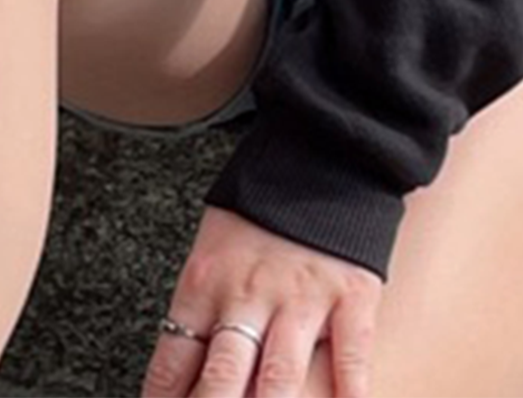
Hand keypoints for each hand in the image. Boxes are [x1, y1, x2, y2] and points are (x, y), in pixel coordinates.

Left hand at [143, 206, 378, 397]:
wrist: (321, 149)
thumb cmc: (263, 207)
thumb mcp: (213, 248)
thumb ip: (202, 310)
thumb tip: (181, 380)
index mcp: (206, 282)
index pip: (172, 364)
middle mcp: (248, 294)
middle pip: (220, 379)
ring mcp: (301, 297)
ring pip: (278, 380)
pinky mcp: (351, 294)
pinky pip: (350, 355)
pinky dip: (348, 392)